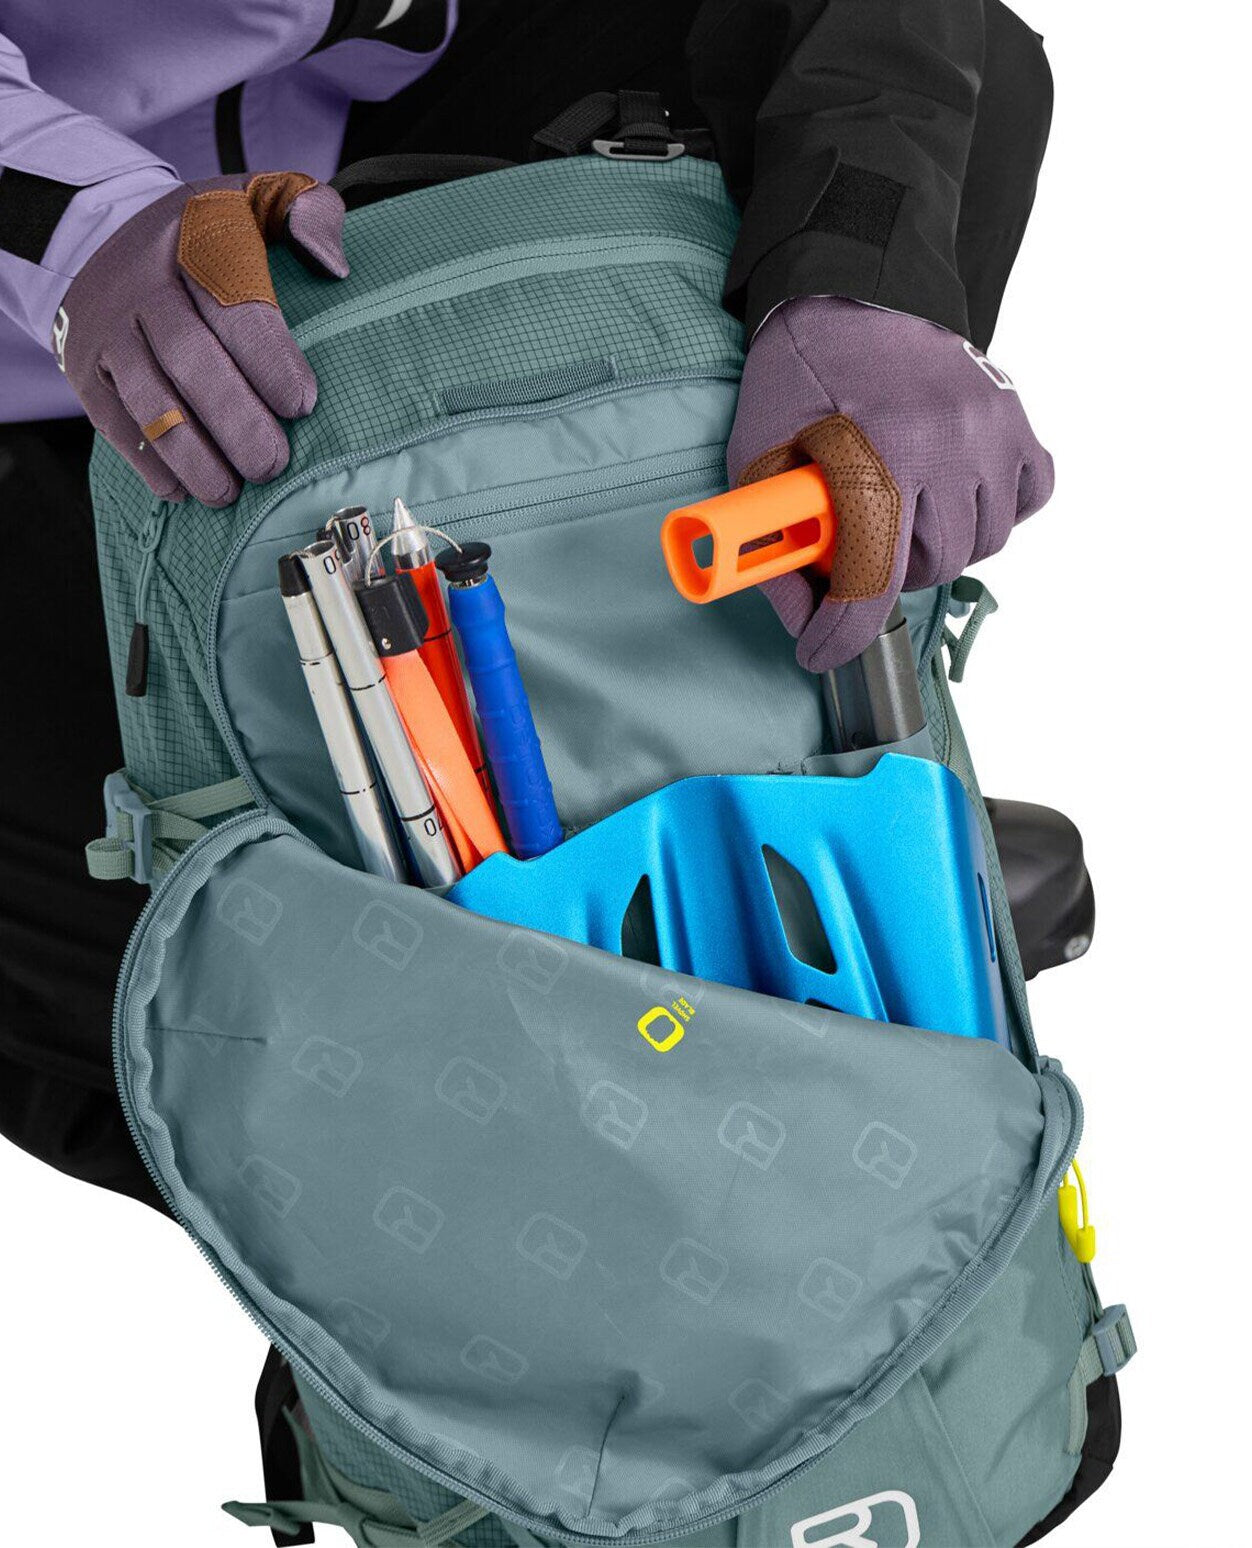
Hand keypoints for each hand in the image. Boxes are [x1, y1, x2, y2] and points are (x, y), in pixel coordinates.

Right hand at [54, 173, 347, 506]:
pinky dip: (150, 463)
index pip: (231, 301)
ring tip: (231, 492)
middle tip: (272, 463)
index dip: (267, 357)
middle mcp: (142, 284)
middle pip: (188, 359)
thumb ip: (308, 212)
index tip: (302, 404)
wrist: (105, 240)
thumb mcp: (258, 200)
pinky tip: (184, 491)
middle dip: (235, 420)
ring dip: (192, 455)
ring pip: (149, 399)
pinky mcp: (85, 371)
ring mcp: (108, 331)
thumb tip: (333, 265)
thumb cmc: (209, 237)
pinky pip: (114, 424)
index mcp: (193, 240)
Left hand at [728, 297, 1054, 670]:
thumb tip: (803, 621)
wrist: (851, 287)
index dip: (841, 634)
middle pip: (930, 568)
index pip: (871, 580)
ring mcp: (990, 429)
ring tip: (902, 515)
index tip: (820, 654)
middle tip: (859, 545)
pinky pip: (1027, 498)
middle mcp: (945, 442)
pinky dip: (995, 511)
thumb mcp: (754, 455)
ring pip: (982, 544)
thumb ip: (771, 542)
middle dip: (887, 572)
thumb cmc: (797, 374)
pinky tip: (954, 495)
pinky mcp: (1016, 418)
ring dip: (939, 547)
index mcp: (874, 453)